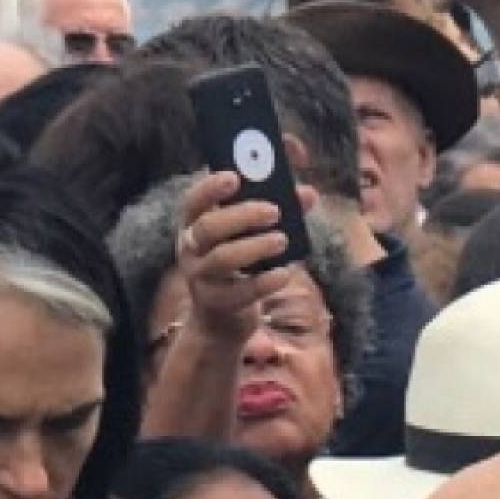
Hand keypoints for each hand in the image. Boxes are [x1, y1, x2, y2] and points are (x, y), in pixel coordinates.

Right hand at [173, 166, 311, 349]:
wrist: (222, 321)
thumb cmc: (239, 268)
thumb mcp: (249, 239)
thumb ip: (276, 214)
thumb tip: (308, 193)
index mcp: (194, 225)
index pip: (194, 201)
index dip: (211, 188)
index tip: (235, 177)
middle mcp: (191, 250)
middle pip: (209, 227)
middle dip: (243, 216)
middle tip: (275, 212)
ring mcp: (200, 278)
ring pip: (223, 258)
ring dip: (255, 247)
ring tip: (282, 240)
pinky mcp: (216, 304)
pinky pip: (240, 292)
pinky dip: (264, 282)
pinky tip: (284, 273)